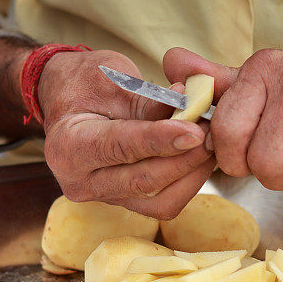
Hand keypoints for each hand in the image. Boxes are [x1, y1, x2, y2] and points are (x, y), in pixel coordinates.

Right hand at [37, 50, 214, 218]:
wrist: (68, 101)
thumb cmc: (86, 83)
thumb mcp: (113, 78)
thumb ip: (150, 100)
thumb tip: (190, 106)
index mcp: (67, 146)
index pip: (120, 147)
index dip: (160, 139)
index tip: (195, 130)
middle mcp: (80, 181)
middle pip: (143, 180)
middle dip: (185, 158)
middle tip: (214, 133)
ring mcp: (103, 197)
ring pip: (159, 200)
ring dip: (192, 173)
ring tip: (212, 143)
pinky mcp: (125, 203)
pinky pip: (164, 202)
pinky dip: (188, 181)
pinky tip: (201, 157)